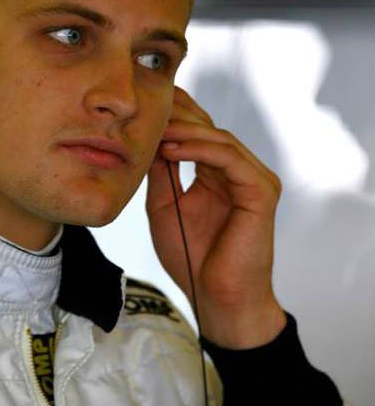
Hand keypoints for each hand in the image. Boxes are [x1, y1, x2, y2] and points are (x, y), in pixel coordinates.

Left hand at [145, 86, 286, 348]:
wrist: (215, 298)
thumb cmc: (192, 259)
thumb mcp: (164, 206)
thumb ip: (160, 173)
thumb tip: (144, 139)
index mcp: (218, 174)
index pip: (199, 134)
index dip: (175, 116)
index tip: (144, 107)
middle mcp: (239, 172)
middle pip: (210, 129)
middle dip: (178, 116)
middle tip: (147, 109)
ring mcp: (254, 180)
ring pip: (220, 139)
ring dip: (185, 132)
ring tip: (155, 131)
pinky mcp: (261, 192)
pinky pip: (230, 158)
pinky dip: (199, 150)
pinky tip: (170, 150)